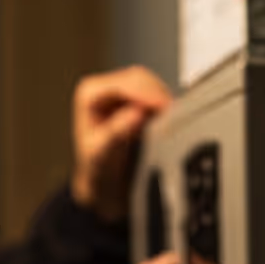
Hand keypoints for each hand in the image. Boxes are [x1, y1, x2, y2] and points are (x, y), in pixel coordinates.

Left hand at [71, 66, 171, 222]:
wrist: (104, 184)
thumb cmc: (97, 170)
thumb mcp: (102, 155)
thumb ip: (116, 133)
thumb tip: (136, 113)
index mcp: (90, 94)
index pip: (124, 83)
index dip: (147, 93)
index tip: (164, 106)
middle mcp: (105, 88)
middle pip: (141, 79)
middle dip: (159, 95)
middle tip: (175, 115)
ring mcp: (122, 92)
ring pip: (152, 84)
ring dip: (164, 101)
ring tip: (172, 120)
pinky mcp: (138, 100)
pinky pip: (158, 95)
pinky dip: (166, 107)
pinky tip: (170, 120)